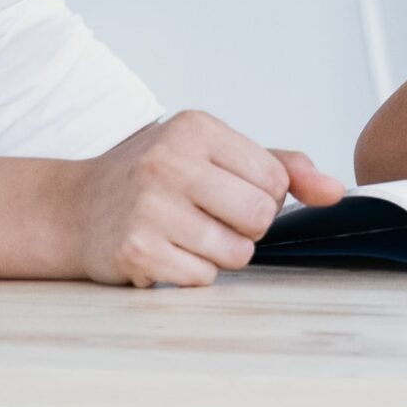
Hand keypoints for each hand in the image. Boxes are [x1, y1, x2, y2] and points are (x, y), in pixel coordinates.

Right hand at [74, 109, 342, 286]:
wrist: (71, 208)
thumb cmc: (151, 179)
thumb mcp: (211, 153)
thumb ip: (279, 166)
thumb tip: (336, 191)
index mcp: (194, 128)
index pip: (274, 177)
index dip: (263, 195)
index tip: (228, 192)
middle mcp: (169, 161)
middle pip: (261, 216)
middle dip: (246, 227)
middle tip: (208, 217)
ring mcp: (149, 206)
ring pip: (237, 252)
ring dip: (220, 253)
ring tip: (185, 234)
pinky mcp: (137, 250)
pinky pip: (203, 278)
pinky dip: (191, 272)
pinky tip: (164, 251)